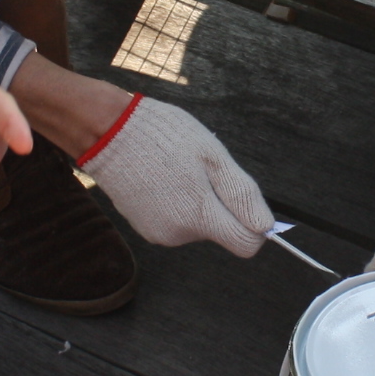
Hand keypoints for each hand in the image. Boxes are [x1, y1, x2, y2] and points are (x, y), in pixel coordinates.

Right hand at [76, 96, 270, 256]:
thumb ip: (242, 195)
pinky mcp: (144, 229)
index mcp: (200, 215)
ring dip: (196, 202)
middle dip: (220, 205)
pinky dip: (177, 204)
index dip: (252, 222)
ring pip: (198, 226)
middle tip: (201, 171)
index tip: (242, 196)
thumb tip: (265, 227)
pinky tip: (162, 179)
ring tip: (177, 172)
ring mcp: (159, 234)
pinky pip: (176, 222)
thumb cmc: (164, 137)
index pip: (246, 243)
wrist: (109, 132)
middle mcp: (179, 234)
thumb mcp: (213, 157)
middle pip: (221, 231)